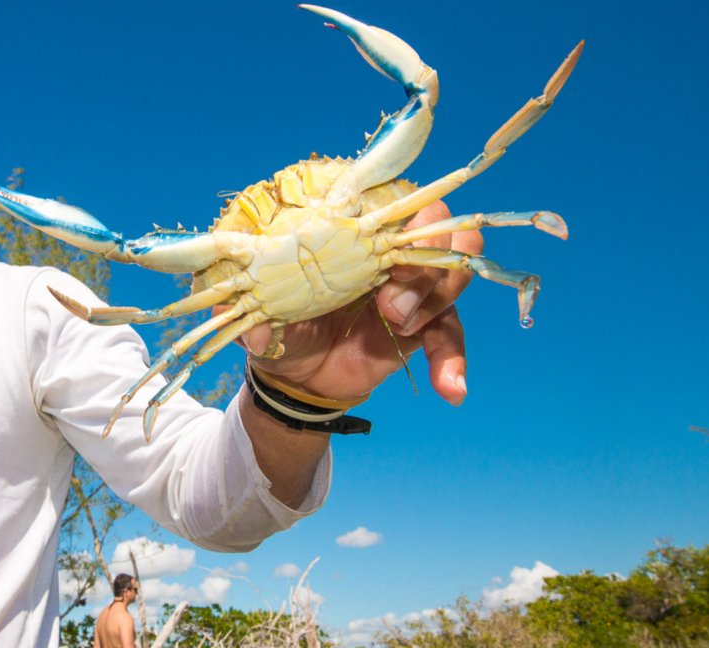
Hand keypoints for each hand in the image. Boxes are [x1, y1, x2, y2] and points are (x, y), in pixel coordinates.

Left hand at [244, 201, 479, 404]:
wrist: (297, 377)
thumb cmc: (281, 327)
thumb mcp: (263, 321)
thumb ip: (257, 322)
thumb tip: (255, 333)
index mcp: (349, 233)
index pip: (389, 199)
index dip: (401, 214)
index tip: (387, 250)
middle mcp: (384, 251)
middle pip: (436, 227)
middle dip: (424, 261)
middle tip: (391, 303)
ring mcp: (409, 286)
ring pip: (451, 272)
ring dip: (435, 298)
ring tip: (402, 328)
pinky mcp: (423, 323)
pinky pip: (451, 332)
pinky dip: (453, 360)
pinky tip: (450, 388)